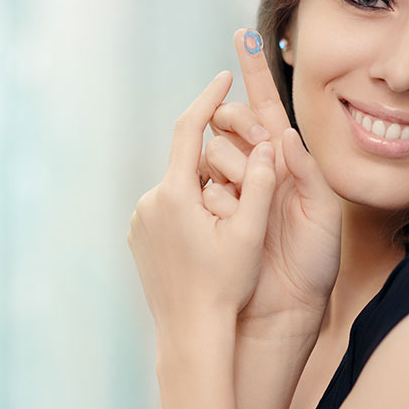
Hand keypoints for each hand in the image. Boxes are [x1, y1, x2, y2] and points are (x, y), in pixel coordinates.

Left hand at [127, 71, 278, 338]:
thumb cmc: (226, 285)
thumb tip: (271, 140)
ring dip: (203, 185)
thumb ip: (262, 182)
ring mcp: (139, 220)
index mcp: (176, 193)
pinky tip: (208, 235)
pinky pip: (166, 206)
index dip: (208, 99)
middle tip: (245, 172)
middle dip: (216, 157)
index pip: (188, 127)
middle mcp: (150, 201)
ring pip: (178, 185)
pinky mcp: (138, 237)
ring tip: (230, 216)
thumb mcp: (250, 232)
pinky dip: (188, 207)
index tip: (224, 76)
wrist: (191, 333)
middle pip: (186, 159)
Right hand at [200, 29, 341, 329]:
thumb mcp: (322, 212)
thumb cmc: (313, 261)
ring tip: (261, 198)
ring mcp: (233, 190)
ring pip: (217, 154)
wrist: (288, 308)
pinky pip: (207, 188)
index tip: (244, 34)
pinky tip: (237, 217)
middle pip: (234, 124)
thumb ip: (306, 172)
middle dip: (243, 127)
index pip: (269, 107)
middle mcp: (257, 169)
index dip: (255, 72)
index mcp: (287, 161)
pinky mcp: (214, 213)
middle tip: (265, 151)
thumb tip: (283, 135)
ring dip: (237, 169)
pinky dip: (223, 196)